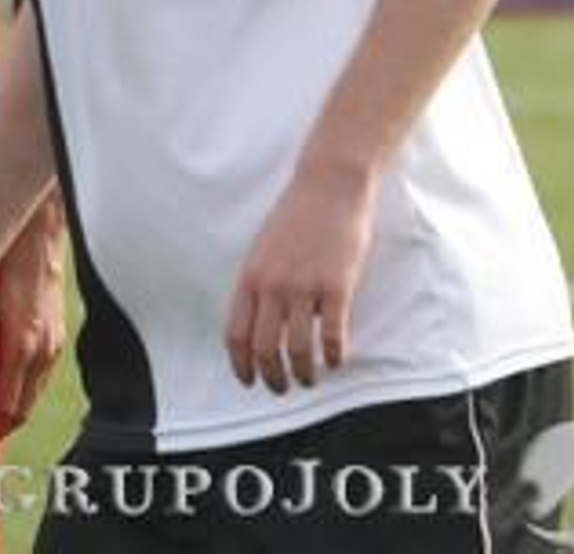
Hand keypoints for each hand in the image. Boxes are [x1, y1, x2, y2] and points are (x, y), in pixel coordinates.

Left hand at [0, 194, 66, 435]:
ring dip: (18, 406)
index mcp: (21, 345)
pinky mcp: (58, 338)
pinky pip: (43, 376)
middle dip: (6, 422)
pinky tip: (16, 387)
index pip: (9, 402)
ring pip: (35, 393)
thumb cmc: (8, 269)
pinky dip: (29, 387)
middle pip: (24, 405)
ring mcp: (52, 345)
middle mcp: (41, 351)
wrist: (38, 243)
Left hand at [224, 160, 378, 393]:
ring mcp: (304, 285)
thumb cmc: (297, 215)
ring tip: (310, 380)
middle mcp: (272, 284)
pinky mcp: (336, 285)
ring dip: (304, 373)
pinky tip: (337, 360)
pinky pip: (333, 334)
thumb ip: (260, 281)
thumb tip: (259, 319)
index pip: (235, 333)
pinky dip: (334, 355)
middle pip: (264, 348)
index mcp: (250, 275)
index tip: (248, 381)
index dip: (240, 364)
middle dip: (272, 377)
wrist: (328, 183)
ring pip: (298, 349)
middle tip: (282, 389)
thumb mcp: (264, 247)